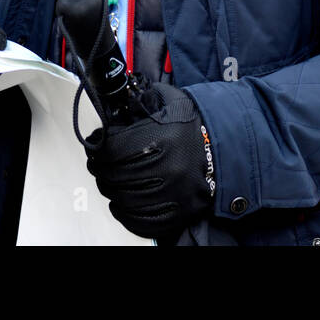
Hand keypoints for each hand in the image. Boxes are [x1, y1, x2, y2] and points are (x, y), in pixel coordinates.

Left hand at [84, 82, 215, 238]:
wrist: (225, 148)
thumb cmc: (195, 125)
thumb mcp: (170, 101)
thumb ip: (141, 99)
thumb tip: (114, 105)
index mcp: (161, 139)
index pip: (111, 150)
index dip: (97, 148)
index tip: (95, 146)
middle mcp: (167, 170)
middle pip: (113, 176)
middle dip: (100, 169)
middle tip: (98, 163)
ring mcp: (172, 194)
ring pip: (123, 198)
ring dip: (110, 189)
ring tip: (108, 180)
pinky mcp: (177, 212)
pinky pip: (140, 220)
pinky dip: (124, 213)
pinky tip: (120, 202)